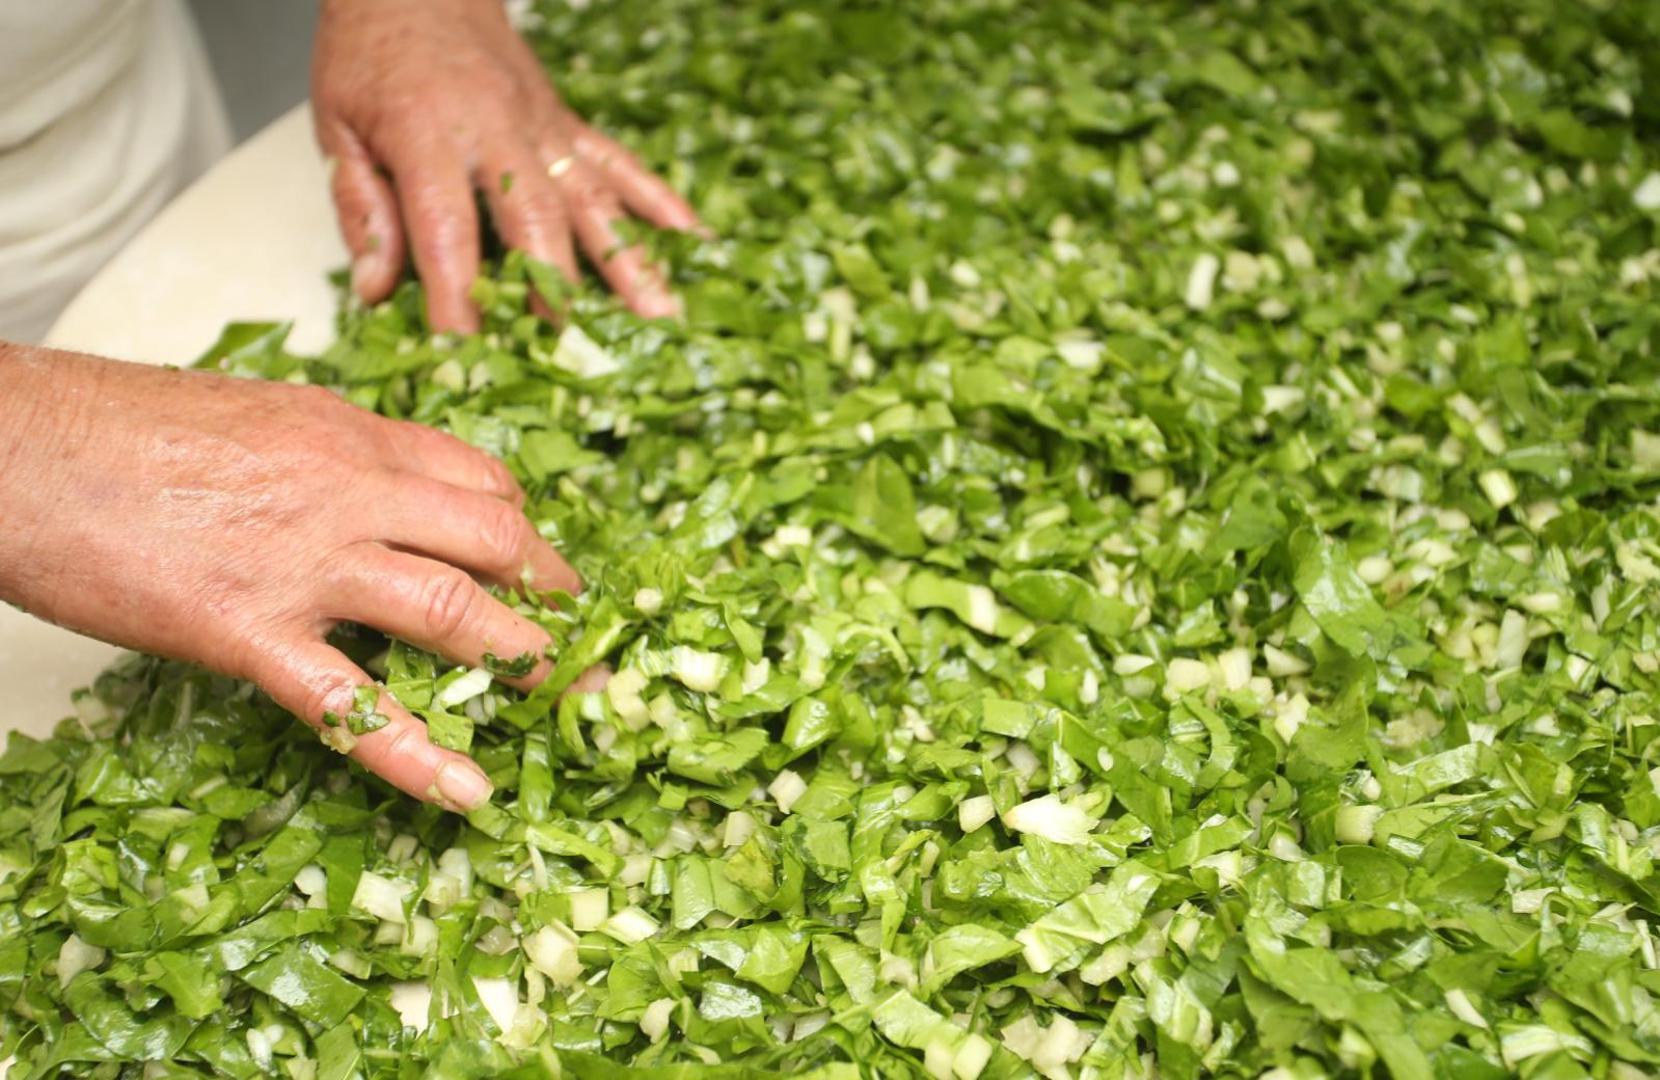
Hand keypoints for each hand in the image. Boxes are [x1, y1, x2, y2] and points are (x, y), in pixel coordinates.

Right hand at [0, 345, 579, 810]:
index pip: (478, 477)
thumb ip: (332, 453)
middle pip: (492, 535)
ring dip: (517, 657)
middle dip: (548, 591)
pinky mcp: (246, 629)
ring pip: (449, 607)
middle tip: (575, 633)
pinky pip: (353, 699)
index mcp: (349, 433)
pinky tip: (470, 790)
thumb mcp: (257, 413)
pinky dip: (418, 752)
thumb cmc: (122, 428)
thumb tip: (381, 486)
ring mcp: (304, 561)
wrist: (20, 447)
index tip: (535, 564)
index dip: (522, 525)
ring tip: (559, 695)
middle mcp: (348, 489)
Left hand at [311, 0, 698, 330]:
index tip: (465, 354)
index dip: (458, 295)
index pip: (445, 227)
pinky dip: (661, 203)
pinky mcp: (568, 123)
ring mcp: (542, 126)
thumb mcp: (337, 123)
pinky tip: (697, 242)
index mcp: (426, 133)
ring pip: (593, 197)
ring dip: (630, 259)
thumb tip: (374, 290)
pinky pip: (620, 164)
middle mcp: (496, 130)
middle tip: (575, 349)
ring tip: (664, 315)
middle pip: (536, 216)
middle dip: (558, 287)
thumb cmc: (369, 54)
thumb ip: (359, 205)